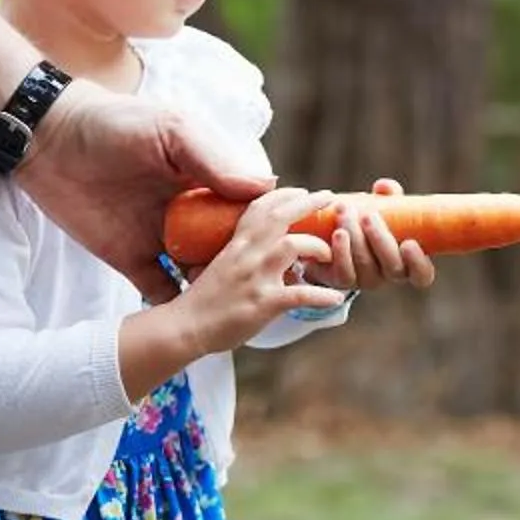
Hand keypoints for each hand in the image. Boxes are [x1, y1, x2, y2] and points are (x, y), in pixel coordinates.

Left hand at [20, 82, 270, 303]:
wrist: (47, 140)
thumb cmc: (114, 122)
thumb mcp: (172, 131)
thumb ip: (215, 160)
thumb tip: (268, 186)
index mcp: (207, 179)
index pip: (250, 209)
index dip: (273, 228)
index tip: (297, 247)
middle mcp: (191, 211)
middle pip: (230, 248)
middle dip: (250, 269)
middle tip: (268, 289)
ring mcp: (162, 237)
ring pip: (201, 273)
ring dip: (217, 291)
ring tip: (234, 309)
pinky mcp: (131, 258)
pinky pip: (160, 289)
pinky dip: (175, 305)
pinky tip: (192, 320)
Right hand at [175, 184, 347, 349]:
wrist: (184, 328)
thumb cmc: (204, 300)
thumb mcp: (221, 265)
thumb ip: (243, 254)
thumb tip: (267, 250)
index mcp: (237, 244)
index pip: (260, 207)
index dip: (284, 194)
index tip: (302, 191)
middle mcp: (247, 254)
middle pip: (281, 216)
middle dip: (308, 202)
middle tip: (328, 197)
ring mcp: (256, 277)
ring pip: (294, 245)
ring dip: (318, 247)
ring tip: (328, 257)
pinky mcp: (264, 303)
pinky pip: (300, 295)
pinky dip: (322, 295)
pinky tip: (335, 298)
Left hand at [306, 178, 438, 293]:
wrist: (336, 238)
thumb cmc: (372, 221)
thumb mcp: (386, 208)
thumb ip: (389, 197)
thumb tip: (383, 186)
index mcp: (408, 262)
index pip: (422, 275)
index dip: (418, 263)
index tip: (409, 243)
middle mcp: (390, 276)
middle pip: (392, 267)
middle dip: (380, 240)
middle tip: (368, 216)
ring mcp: (367, 281)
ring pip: (366, 265)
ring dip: (356, 237)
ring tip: (345, 211)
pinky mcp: (344, 281)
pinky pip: (345, 272)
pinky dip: (342, 251)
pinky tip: (339, 233)